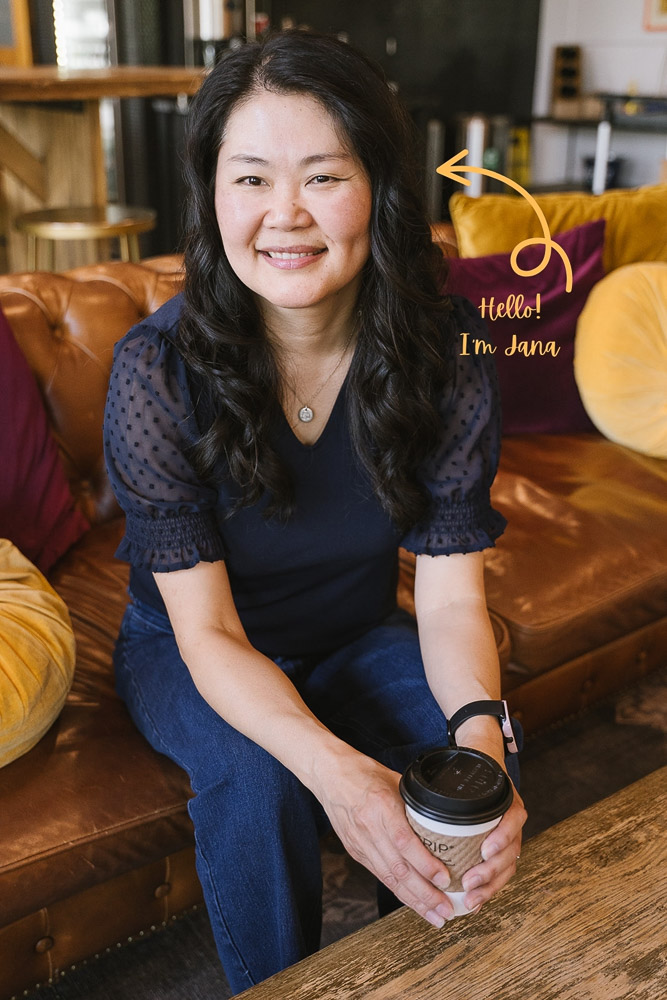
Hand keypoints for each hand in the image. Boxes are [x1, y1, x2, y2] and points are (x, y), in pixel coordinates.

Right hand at [316, 753, 454, 927]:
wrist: (329, 775)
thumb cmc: (364, 773)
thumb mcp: (395, 780)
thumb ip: (416, 803)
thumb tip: (446, 819)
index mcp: (381, 805)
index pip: (404, 841)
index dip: (425, 864)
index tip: (446, 879)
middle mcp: (369, 828)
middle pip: (398, 868)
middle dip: (425, 894)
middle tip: (447, 909)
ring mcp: (360, 842)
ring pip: (389, 879)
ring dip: (415, 901)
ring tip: (436, 916)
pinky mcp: (355, 851)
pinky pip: (380, 875)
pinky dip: (400, 892)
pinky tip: (415, 903)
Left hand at [460, 782, 526, 911]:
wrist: (485, 781)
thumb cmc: (472, 784)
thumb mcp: (467, 782)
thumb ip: (453, 789)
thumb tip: (419, 799)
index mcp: (506, 803)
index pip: (513, 820)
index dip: (502, 837)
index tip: (485, 850)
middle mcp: (511, 823)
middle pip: (510, 852)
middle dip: (490, 871)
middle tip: (470, 882)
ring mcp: (510, 840)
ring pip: (507, 867)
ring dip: (490, 886)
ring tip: (471, 899)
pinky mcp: (503, 855)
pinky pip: (500, 876)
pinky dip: (487, 890)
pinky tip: (474, 902)